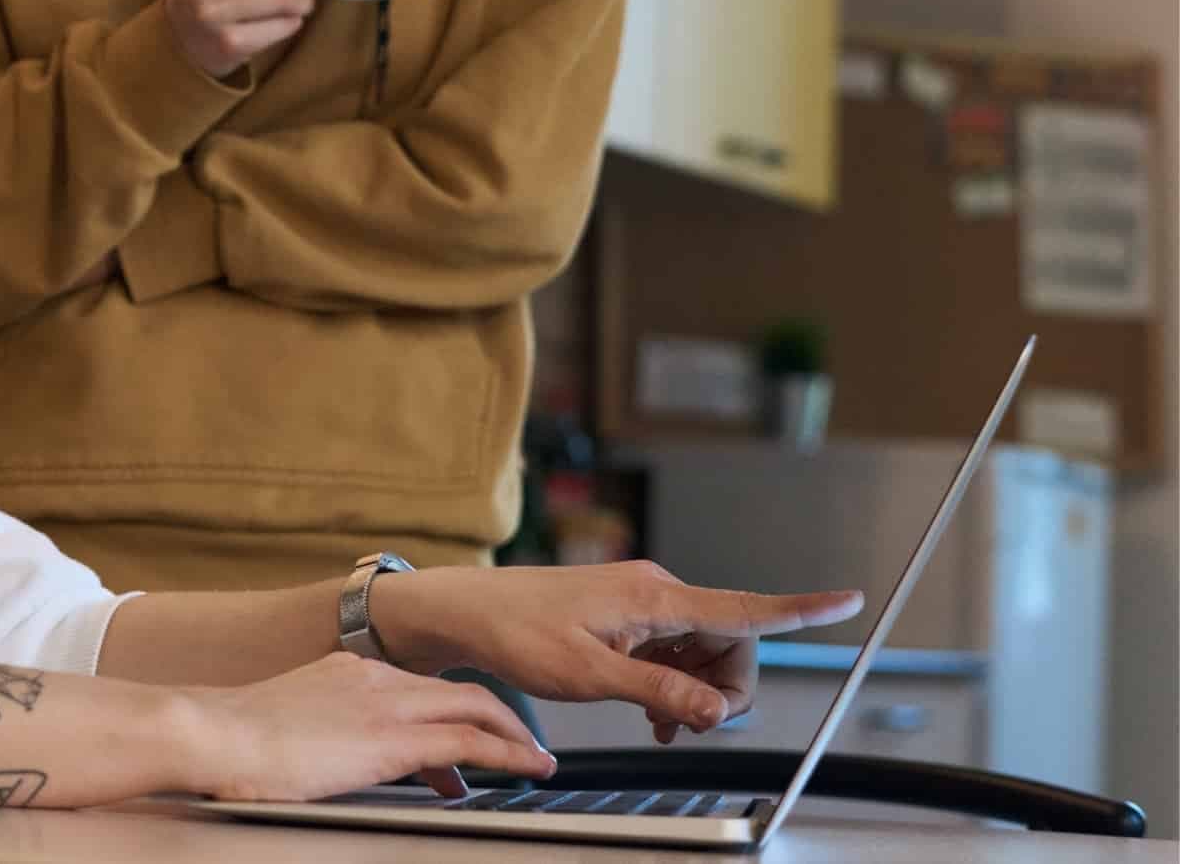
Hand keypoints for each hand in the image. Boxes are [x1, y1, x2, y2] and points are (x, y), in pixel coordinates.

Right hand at [187, 651, 555, 801]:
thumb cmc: (236, 741)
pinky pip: (471, 740)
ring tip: (538, 762)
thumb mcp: (292, 727)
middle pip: (461, 690)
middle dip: (502, 719)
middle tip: (525, 748)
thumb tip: (345, 761)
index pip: (422, 688)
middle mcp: (376, 677)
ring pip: (477, 707)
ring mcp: (388, 702)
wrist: (215, 733)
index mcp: (350, 671)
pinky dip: (509, 753)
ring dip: (515, 736)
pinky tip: (529, 770)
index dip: (457, 713)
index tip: (470, 745)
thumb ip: (329, 736)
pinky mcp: (394, 736)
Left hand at [370, 561, 865, 741]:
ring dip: (696, 692)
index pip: (743, 608)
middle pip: (730, 643)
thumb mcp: (589, 676)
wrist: (470, 611)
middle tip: (689, 726)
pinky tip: (653, 715)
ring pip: (702, 652)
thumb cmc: (518, 634)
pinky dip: (674, 684)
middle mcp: (656, 592)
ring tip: (661, 726)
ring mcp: (642, 603)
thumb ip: (658, 692)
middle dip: (725, 690)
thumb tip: (716, 710)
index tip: (848, 599)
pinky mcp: (627, 617)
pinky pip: (674, 652)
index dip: (801, 610)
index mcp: (654, 598)